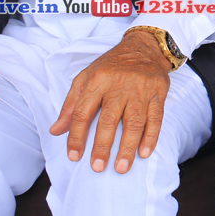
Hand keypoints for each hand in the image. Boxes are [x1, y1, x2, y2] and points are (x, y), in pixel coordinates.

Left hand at [49, 29, 170, 172]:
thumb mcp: (85, 78)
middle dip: (102, 146)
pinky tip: (144, 152)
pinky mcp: (158, 92)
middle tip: (97, 167)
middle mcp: (118, 85)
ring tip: (121, 167)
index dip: (76, 136)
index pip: (82, 112)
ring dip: (127, 146)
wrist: (144, 48)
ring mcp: (140, 89)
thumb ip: (70, 106)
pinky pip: (156, 117)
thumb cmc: (111, 66)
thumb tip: (56, 131)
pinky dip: (151, 136)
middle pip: (108, 119)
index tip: (74, 156)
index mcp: (96, 81)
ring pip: (133, 121)